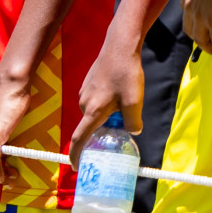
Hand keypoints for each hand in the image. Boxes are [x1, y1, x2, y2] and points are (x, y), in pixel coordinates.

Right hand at [69, 36, 144, 168]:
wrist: (120, 45)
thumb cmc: (126, 74)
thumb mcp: (135, 102)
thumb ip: (133, 122)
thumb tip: (133, 131)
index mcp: (93, 111)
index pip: (79, 139)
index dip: (76, 155)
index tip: (76, 167)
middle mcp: (84, 102)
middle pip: (91, 125)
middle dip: (104, 130)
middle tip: (122, 128)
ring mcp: (84, 91)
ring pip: (95, 112)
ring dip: (108, 115)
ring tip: (125, 105)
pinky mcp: (88, 83)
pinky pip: (96, 101)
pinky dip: (106, 104)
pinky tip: (120, 92)